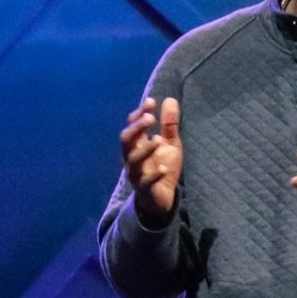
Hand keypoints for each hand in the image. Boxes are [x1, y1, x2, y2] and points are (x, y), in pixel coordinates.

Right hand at [120, 96, 182, 224]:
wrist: (161, 197)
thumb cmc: (163, 166)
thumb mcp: (170, 144)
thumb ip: (169, 125)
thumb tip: (170, 99)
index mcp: (137, 144)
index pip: (133, 125)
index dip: (139, 114)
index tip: (151, 102)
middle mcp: (132, 156)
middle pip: (126, 140)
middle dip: (136, 128)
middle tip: (150, 118)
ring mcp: (136, 172)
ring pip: (133, 160)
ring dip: (145, 149)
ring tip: (158, 139)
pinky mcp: (144, 188)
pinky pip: (145, 181)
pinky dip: (154, 174)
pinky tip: (164, 167)